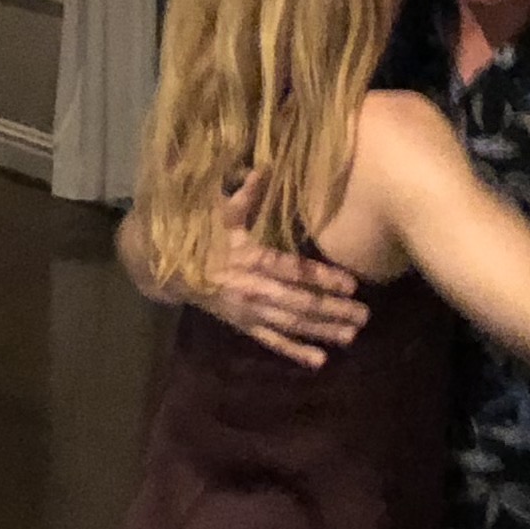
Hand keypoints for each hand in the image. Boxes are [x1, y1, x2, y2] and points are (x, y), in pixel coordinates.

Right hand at [186, 172, 366, 371]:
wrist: (165, 270)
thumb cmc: (198, 235)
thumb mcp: (220, 211)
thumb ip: (245, 194)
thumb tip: (265, 167)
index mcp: (250, 258)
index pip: (293, 270)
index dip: (322, 278)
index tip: (352, 284)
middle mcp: (253, 289)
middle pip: (299, 303)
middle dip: (332, 310)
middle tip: (364, 315)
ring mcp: (248, 311)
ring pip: (290, 324)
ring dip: (322, 331)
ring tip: (352, 335)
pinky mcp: (243, 325)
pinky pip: (272, 340)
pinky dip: (295, 351)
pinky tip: (320, 360)